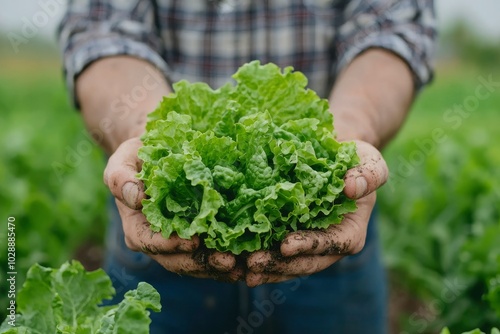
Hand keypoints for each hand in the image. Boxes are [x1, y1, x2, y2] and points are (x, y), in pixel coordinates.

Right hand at [103, 137, 243, 281]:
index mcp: (136, 228)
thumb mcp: (123, 160)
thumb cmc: (137, 157)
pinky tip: (244, 258)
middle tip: (228, 262)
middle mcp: (156, 242)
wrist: (158, 155)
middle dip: (202, 263)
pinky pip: (209, 254)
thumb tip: (136, 197)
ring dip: (217, 267)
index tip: (193, 241)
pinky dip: (224, 258)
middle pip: (176, 260)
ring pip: (195, 262)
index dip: (170, 245)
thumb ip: (121, 178)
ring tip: (240, 266)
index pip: (150, 242)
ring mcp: (177, 243)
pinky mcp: (197, 238)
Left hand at [245, 140, 387, 286]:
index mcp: (349, 233)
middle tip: (253, 264)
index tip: (285, 246)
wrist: (330, 154)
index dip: (309, 247)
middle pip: (304, 262)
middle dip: (278, 265)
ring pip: (284, 263)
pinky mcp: (284, 236)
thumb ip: (369, 174)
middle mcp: (326, 246)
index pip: (331, 244)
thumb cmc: (353, 159)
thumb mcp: (369, 161)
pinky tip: (233, 259)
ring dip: (262, 267)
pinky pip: (269, 250)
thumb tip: (352, 188)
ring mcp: (304, 244)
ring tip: (238, 268)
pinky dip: (252, 256)